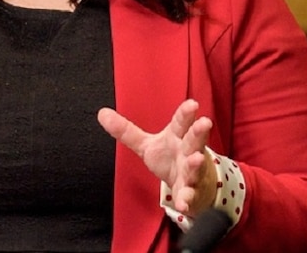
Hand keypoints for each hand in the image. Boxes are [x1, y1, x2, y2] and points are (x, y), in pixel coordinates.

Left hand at [98, 98, 217, 216]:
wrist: (191, 187)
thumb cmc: (170, 159)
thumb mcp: (147, 144)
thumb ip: (126, 131)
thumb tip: (101, 113)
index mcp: (177, 137)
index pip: (181, 122)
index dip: (185, 113)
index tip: (191, 104)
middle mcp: (187, 152)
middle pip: (194, 140)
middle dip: (198, 132)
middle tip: (205, 122)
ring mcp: (192, 172)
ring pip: (195, 166)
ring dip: (196, 163)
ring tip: (196, 159)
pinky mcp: (190, 192)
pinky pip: (189, 196)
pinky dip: (186, 199)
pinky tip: (183, 203)